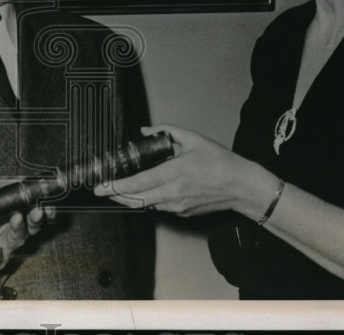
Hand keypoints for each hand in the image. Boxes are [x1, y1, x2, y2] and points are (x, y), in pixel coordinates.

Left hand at [0, 179, 52, 271]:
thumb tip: (20, 177)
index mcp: (9, 215)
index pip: (32, 211)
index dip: (43, 206)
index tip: (48, 198)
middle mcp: (9, 231)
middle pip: (32, 227)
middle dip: (39, 218)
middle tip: (40, 210)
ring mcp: (1, 247)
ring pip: (19, 239)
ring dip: (20, 227)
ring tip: (17, 217)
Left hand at [94, 124, 271, 217]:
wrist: (242, 187)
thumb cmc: (220, 162)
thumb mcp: (193, 139)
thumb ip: (167, 132)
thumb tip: (146, 130)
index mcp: (173, 173)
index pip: (137, 184)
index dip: (116, 187)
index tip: (101, 187)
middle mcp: (173, 193)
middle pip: (136, 200)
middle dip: (116, 196)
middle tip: (103, 191)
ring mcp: (177, 206)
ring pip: (146, 205)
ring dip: (131, 199)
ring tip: (119, 191)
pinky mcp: (183, 213)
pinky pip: (160, 207)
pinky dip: (149, 200)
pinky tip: (145, 192)